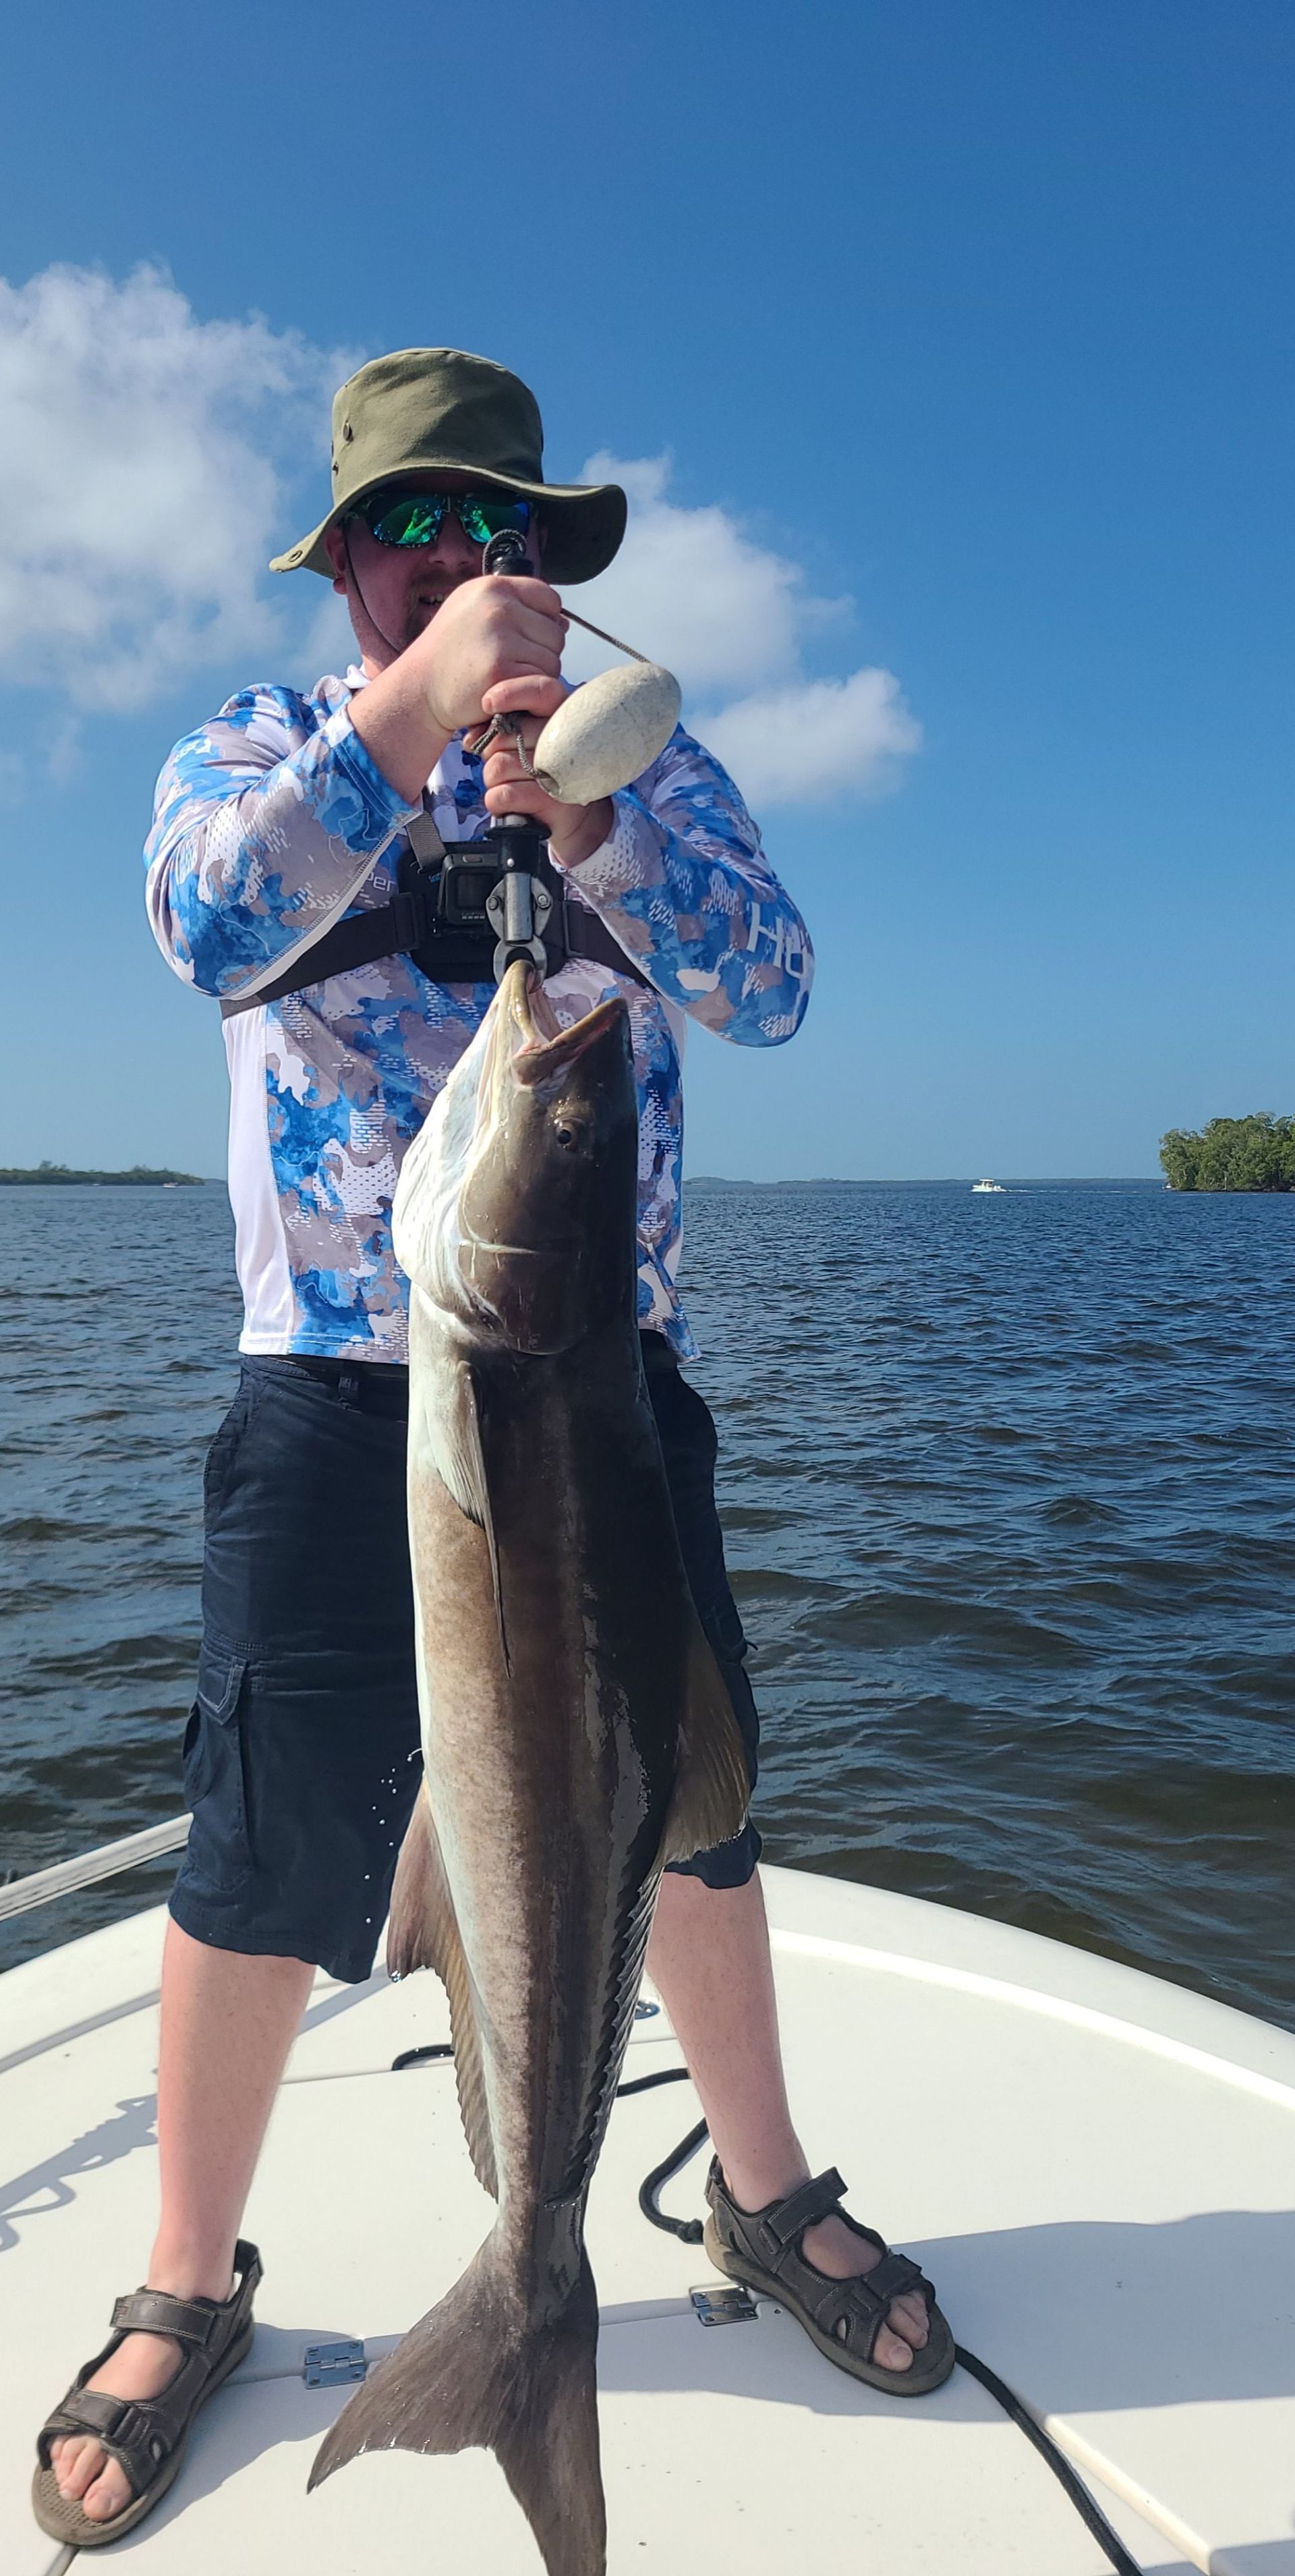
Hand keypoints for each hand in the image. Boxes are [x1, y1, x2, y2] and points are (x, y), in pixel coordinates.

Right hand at [408, 575, 567, 734]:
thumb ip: (515, 608)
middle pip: (555, 633)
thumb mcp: (473, 612)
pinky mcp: (502, 670)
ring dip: (536, 675)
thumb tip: (563, 621)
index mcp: (493, 587)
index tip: (523, 639)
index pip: (549, 599)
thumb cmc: (449, 654)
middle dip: (540, 653)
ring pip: (552, 660)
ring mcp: (500, 638)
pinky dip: (528, 692)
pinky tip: (504, 691)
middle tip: (509, 664)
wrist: (419, 688)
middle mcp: (498, 607)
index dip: (544, 622)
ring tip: (504, 677)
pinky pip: (541, 681)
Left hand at [477, 676, 614, 865]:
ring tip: (510, 785)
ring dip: (493, 781)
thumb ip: (504, 730)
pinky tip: (509, 804)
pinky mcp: (551, 801)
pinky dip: (496, 802)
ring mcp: (559, 772)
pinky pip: (502, 795)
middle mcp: (563, 742)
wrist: (572, 816)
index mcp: (561, 720)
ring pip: (497, 767)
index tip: (488, 702)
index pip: (540, 692)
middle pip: (504, 736)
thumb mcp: (528, 744)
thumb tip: (470, 739)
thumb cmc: (544, 774)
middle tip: (506, 766)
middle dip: (493, 754)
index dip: (510, 693)